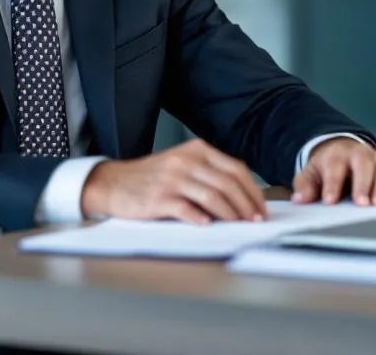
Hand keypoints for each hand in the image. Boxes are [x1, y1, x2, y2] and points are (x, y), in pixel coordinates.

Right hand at [80, 139, 268, 223]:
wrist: (115, 183)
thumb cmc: (153, 178)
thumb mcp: (183, 165)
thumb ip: (209, 175)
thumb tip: (242, 198)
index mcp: (197, 150)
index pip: (235, 169)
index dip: (253, 191)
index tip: (261, 208)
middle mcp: (186, 160)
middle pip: (228, 183)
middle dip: (246, 204)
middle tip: (255, 221)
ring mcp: (173, 178)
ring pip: (212, 196)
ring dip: (230, 214)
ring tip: (237, 225)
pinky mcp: (159, 197)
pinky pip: (187, 209)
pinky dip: (201, 218)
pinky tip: (208, 225)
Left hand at [292, 138, 375, 205]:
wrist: (342, 151)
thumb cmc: (328, 167)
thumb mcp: (311, 173)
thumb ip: (306, 186)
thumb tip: (301, 199)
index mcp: (338, 155)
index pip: (335, 168)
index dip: (333, 184)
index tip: (330, 201)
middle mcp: (363, 154)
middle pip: (367, 165)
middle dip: (368, 184)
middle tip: (368, 204)